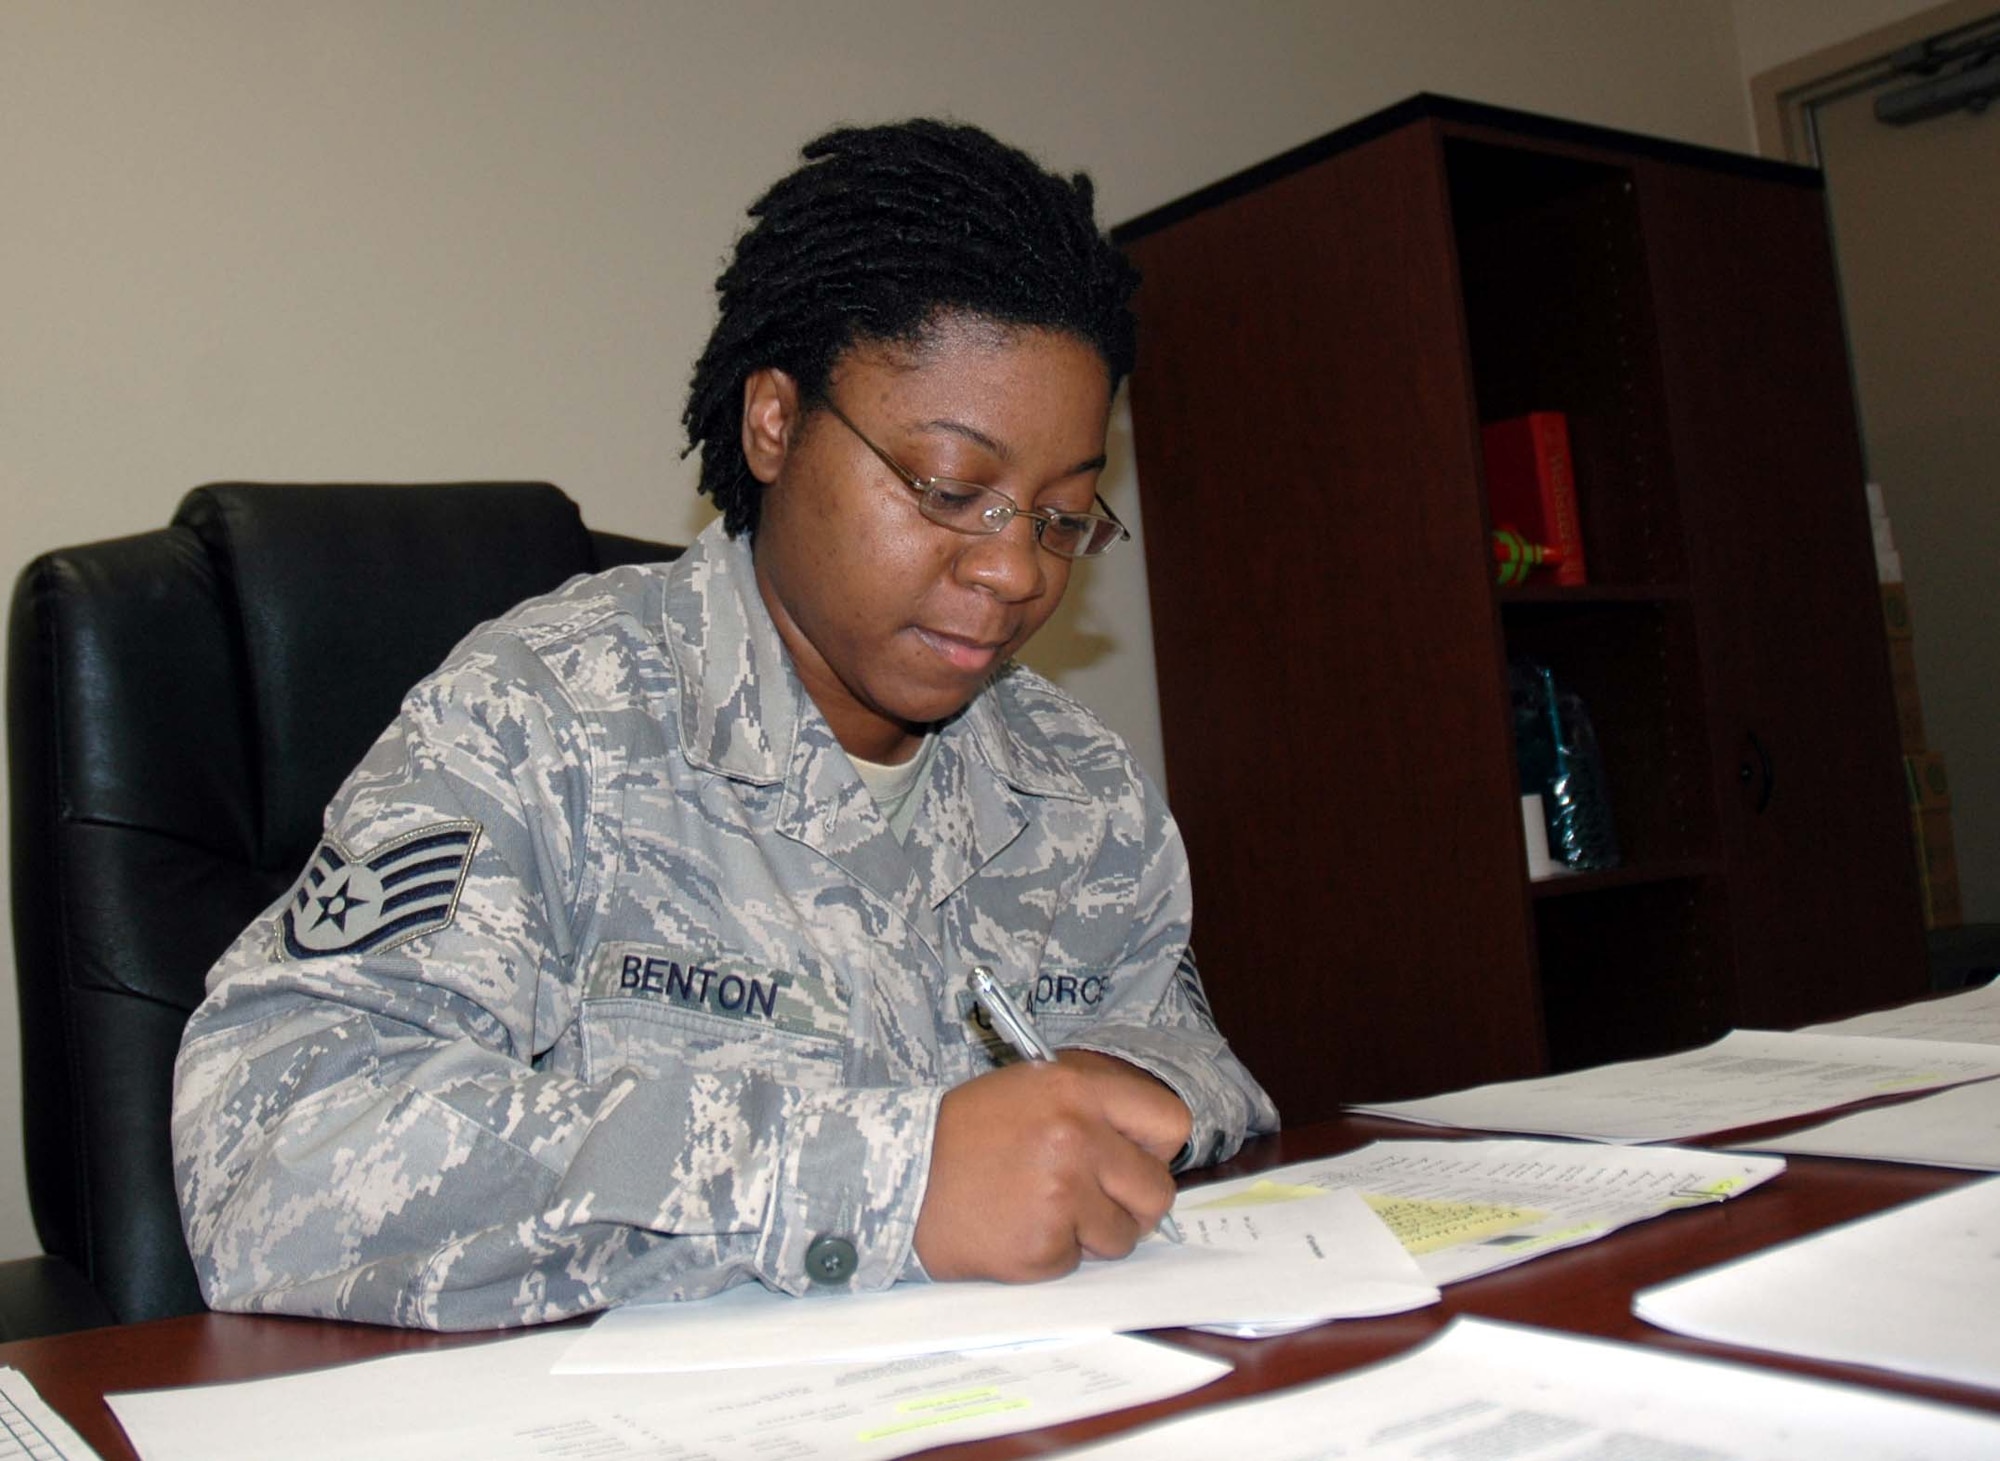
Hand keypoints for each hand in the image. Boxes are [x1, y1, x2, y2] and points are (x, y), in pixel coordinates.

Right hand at [913, 1054, 1191, 1282]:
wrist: (897, 1174)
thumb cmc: (964, 1134)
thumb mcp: (1028, 1089)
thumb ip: (1090, 1107)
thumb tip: (1148, 1144)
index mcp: (1076, 1090)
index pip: (1170, 1123)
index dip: (1156, 1149)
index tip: (1137, 1160)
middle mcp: (1076, 1138)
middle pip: (1157, 1191)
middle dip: (1131, 1204)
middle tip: (1094, 1201)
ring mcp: (1061, 1195)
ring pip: (1122, 1236)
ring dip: (1090, 1234)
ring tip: (1042, 1211)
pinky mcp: (1042, 1246)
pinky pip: (1077, 1263)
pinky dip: (1052, 1254)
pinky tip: (1016, 1228)